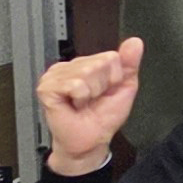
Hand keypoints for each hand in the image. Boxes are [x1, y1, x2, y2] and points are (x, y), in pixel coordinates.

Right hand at [35, 40, 147, 175]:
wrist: (91, 140)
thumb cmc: (103, 117)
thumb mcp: (124, 87)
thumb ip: (129, 64)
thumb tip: (135, 42)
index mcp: (85, 64)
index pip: (111, 57)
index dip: (114, 78)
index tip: (105, 92)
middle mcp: (68, 67)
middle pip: (100, 63)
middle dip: (103, 86)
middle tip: (93, 99)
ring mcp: (55, 75)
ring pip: (87, 72)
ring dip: (91, 93)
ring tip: (83, 103)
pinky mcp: (47, 87)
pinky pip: (75, 84)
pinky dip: (80, 97)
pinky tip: (74, 105)